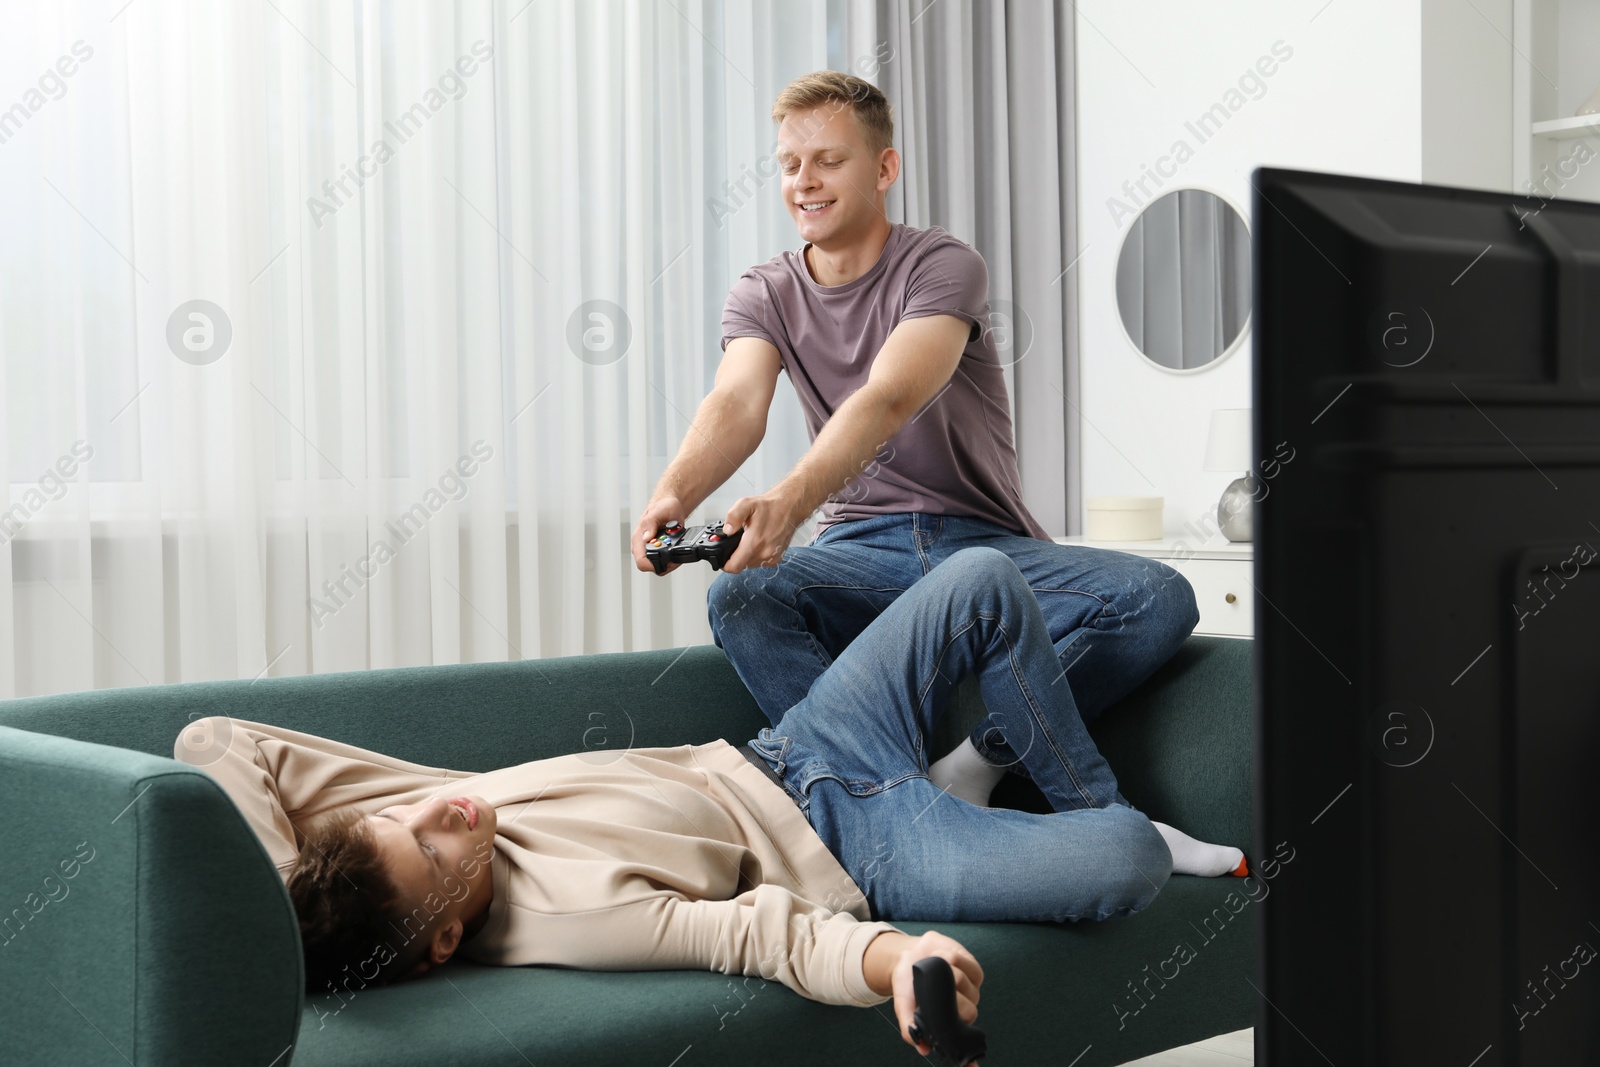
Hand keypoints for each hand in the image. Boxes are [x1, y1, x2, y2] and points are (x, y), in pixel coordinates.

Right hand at [631, 496, 686, 573]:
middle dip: (665, 563)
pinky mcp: (659, 551)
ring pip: (659, 566)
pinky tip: (677, 551)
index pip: (641, 561)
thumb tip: (646, 537)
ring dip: (670, 562)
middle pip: (650, 566)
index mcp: (638, 538)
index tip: (665, 560)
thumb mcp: (658, 511)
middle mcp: (642, 546)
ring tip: (677, 551)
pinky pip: (665, 562)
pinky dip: (673, 559)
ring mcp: (650, 550)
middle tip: (675, 555)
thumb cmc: (663, 507)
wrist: (670, 507)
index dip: (652, 565)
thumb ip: (650, 523)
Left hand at [719, 488, 804, 572]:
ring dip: (745, 556)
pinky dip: (755, 555)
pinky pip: (759, 563)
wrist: (789, 508)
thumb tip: (727, 530)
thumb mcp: (746, 504)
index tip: (722, 557)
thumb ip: (733, 516)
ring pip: (750, 565)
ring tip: (747, 541)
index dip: (724, 564)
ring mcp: (771, 557)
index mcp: (755, 542)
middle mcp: (764, 553)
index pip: (734, 566)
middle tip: (735, 542)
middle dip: (734, 557)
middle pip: (741, 566)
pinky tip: (757, 543)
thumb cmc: (769, 507)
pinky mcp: (776, 558)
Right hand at [862, 930, 983, 1055]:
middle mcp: (964, 1011)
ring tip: (931, 968)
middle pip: (966, 1009)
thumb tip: (923, 1049)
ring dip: (942, 969)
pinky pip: (964, 962)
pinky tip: (940, 958)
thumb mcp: (904, 1006)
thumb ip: (910, 1027)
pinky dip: (948, 957)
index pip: (965, 1044)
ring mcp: (972, 991)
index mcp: (950, 1024)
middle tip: (930, 986)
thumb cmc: (908, 984)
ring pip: (961, 980)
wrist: (910, 956)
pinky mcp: (975, 971)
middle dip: (946, 994)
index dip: (970, 1060)